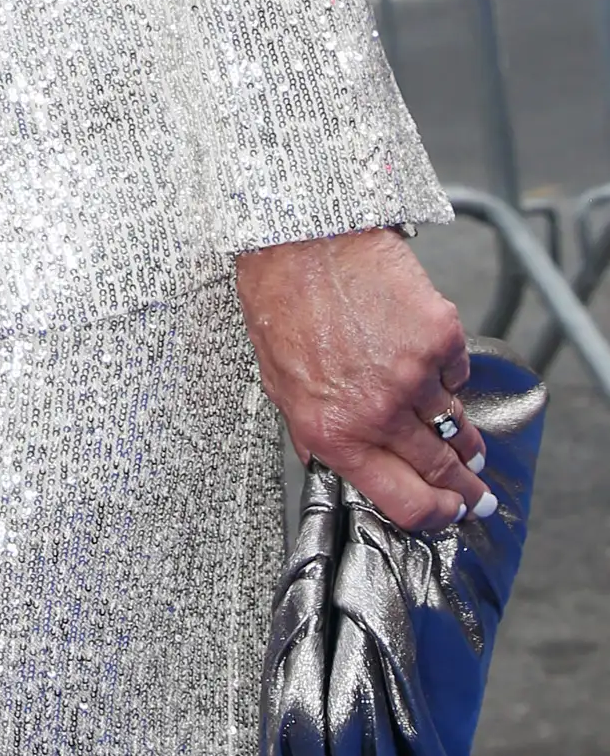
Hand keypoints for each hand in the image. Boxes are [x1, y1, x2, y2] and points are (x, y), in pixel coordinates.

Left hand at [235, 228, 491, 531]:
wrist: (298, 238)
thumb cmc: (281, 304)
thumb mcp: (279, 384)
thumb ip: (313, 432)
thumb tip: (332, 465)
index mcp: (335, 433)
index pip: (405, 503)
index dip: (436, 516)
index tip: (451, 514)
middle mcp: (379, 413)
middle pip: (440, 469)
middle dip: (465, 487)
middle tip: (476, 493)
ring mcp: (415, 375)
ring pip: (456, 424)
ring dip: (464, 438)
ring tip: (468, 445)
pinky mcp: (440, 336)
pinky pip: (458, 372)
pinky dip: (449, 373)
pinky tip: (433, 366)